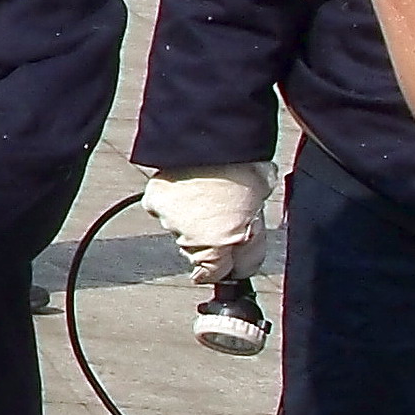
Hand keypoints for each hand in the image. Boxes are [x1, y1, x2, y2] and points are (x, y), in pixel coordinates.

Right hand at [142, 164, 268, 292]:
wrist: (214, 139)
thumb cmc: (242, 172)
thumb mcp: (261, 215)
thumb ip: (250, 248)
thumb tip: (241, 267)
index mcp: (217, 246)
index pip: (212, 275)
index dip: (224, 268)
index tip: (229, 262)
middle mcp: (187, 238)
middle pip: (197, 253)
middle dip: (211, 241)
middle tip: (228, 217)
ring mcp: (168, 220)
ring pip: (181, 232)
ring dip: (193, 222)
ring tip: (211, 197)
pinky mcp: (153, 201)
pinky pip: (165, 212)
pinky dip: (176, 206)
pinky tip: (191, 190)